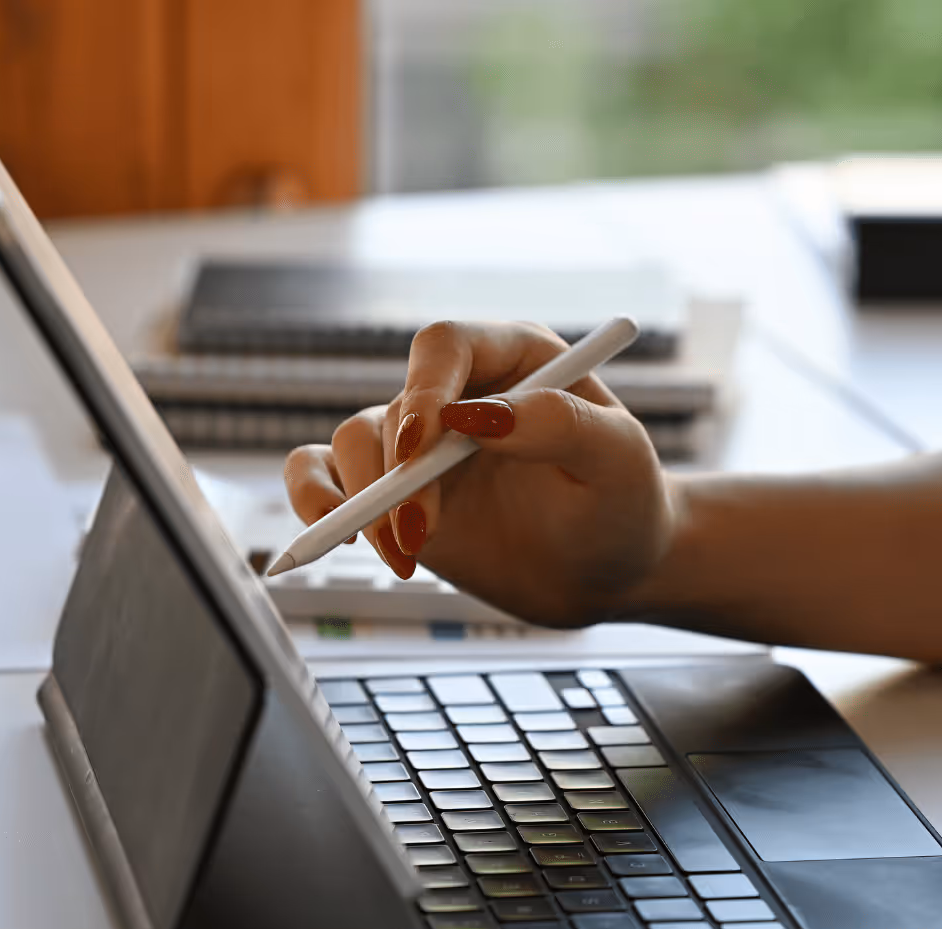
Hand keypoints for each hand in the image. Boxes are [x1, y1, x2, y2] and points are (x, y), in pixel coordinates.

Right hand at [282, 320, 675, 626]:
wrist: (611, 569)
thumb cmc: (625, 504)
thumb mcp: (621, 461)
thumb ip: (563, 425)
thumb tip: (478, 416)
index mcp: (514, 358)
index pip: (442, 346)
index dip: (422, 389)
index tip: (421, 449)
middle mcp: (459, 391)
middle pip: (394, 406)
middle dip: (397, 474)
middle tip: (422, 535)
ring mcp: (421, 443)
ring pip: (354, 443)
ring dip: (366, 501)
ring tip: (408, 558)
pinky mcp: (395, 491)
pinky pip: (324, 474)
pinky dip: (315, 499)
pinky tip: (343, 537)